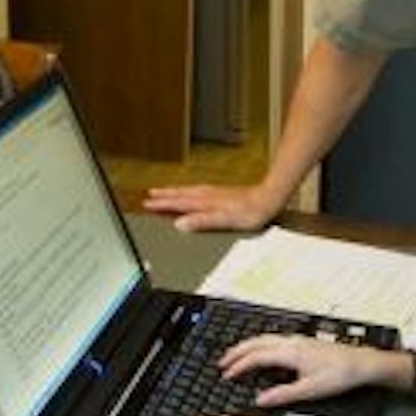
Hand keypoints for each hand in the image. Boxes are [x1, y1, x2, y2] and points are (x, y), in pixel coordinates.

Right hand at [142, 182, 281, 232]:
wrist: (268, 199)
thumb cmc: (250, 212)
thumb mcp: (224, 221)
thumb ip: (201, 222)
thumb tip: (180, 224)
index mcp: (205, 203)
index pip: (178, 203)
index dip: (162, 204)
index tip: (147, 203)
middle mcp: (207, 195)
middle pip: (181, 194)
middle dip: (164, 195)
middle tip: (149, 195)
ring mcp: (214, 193)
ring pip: (188, 191)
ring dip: (175, 191)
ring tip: (164, 191)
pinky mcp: (222, 193)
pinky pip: (198, 191)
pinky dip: (188, 191)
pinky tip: (192, 193)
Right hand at [218, 334, 391, 408]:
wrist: (363, 363)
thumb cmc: (341, 375)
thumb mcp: (310, 391)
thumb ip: (282, 395)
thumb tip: (261, 400)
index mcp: (290, 353)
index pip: (256, 357)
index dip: (239, 366)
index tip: (227, 374)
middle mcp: (292, 343)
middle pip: (256, 342)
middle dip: (237, 351)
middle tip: (223, 362)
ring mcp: (298, 340)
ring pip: (265, 338)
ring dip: (248, 346)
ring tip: (237, 355)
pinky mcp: (305, 341)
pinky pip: (274, 338)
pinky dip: (260, 344)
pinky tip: (263, 352)